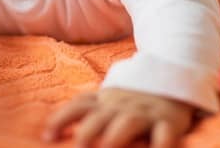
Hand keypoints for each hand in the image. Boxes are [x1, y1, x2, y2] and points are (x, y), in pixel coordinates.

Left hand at [42, 87, 193, 147]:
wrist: (172, 78)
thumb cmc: (131, 100)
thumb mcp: (106, 100)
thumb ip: (83, 110)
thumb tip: (48, 132)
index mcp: (104, 101)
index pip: (78, 106)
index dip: (61, 119)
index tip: (47, 136)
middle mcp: (121, 106)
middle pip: (100, 117)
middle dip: (87, 132)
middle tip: (77, 147)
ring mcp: (145, 113)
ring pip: (128, 123)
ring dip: (116, 136)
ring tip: (105, 147)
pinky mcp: (169, 122)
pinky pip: (165, 134)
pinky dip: (161, 145)